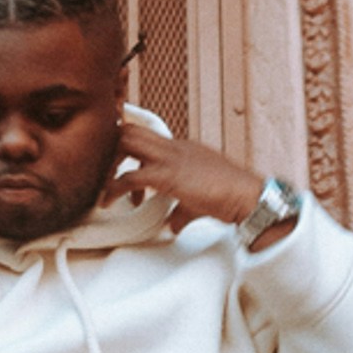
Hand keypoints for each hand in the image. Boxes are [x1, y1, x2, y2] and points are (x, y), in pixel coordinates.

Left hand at [101, 123, 285, 240]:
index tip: (118, 164)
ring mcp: (171, 158)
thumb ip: (181, 211)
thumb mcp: (199, 201)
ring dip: (110, 162)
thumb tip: (172, 223)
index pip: (147, 136)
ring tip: (106, 185)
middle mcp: (174, 147)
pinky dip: (113, 189)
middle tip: (107, 172)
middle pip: (131, 129)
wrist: (246, 196)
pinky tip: (109, 201)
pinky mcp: (168, 175)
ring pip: (127, 141)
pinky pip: (130, 177)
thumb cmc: (231, 196)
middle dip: (112, 148)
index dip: (128, 149)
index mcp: (181, 148)